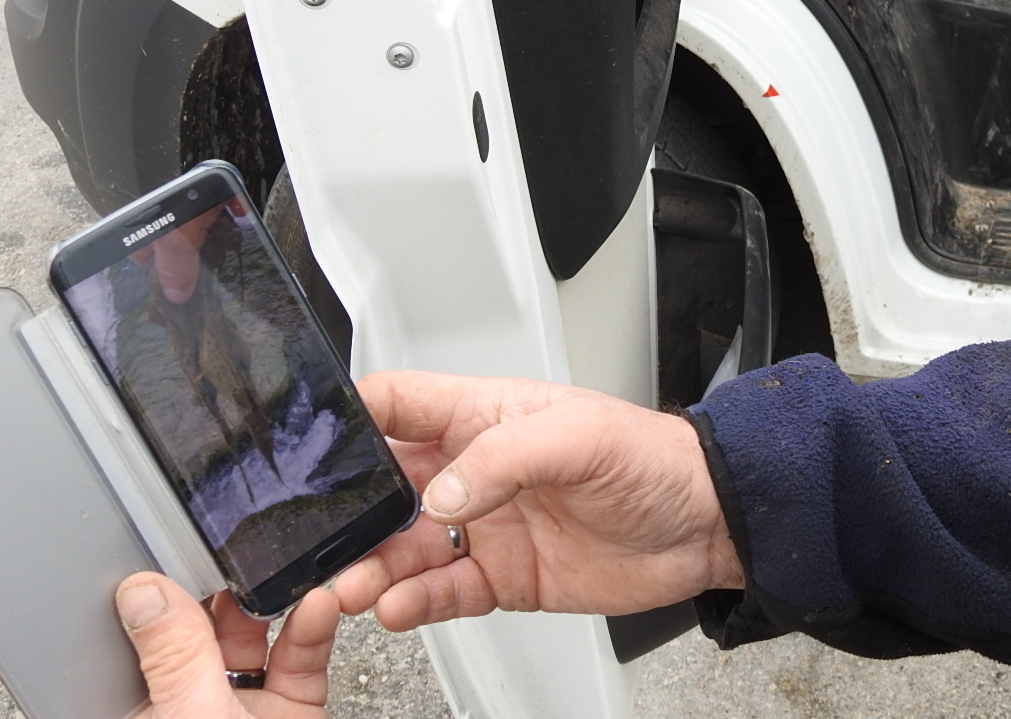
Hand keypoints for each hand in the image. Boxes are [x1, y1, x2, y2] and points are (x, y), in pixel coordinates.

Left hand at [116, 572, 338, 718]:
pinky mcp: (292, 708)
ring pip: (255, 636)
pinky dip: (313, 627)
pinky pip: (301, 657)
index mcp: (148, 714)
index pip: (142, 641)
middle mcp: (192, 707)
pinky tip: (317, 604)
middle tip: (241, 554)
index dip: (160, 594)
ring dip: (275, 601)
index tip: (177, 552)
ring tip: (288, 572)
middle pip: (202, 631)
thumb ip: (176, 655)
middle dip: (225, 589)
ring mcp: (244, 708)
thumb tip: (145, 592)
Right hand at [334, 374, 743, 631]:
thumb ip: (506, 458)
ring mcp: (485, 525)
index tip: (306, 441)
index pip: (398, 403)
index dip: (350, 416)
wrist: (704, 525)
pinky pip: (442, 592)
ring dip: (371, 566)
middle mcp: (475, 469)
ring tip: (352, 586)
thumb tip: (442, 493)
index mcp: (485, 415)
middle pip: (385, 484)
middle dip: (347, 511)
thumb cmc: (651, 459)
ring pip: (404, 546)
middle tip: (320, 539)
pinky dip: (412, 603)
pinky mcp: (502, 577)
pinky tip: (395, 608)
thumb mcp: (580, 436)